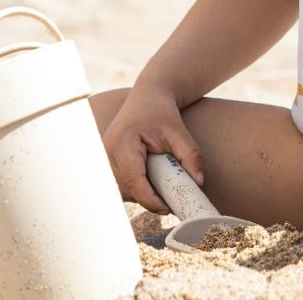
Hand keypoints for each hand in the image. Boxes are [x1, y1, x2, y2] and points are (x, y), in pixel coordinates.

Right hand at [101, 80, 205, 214]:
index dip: (150, 200)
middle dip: (147, 198)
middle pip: (125, 189)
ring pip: (120, 188)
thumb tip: (199, 183)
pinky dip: (134, 187)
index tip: (168, 208)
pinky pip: (119, 182)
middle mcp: (107, 151)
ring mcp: (104, 156)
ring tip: (161, 188)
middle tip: (170, 200)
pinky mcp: (107, 159)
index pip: (133, 181)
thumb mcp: (179, 131)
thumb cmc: (162, 110)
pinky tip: (150, 181)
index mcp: (123, 143)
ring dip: (139, 194)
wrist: (149, 94)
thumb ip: (191, 155)